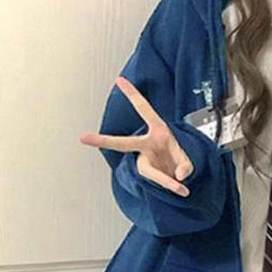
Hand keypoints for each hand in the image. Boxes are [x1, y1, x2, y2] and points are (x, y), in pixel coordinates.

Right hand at [79, 76, 193, 196]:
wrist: (179, 175)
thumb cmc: (180, 159)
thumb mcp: (189, 158)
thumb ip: (186, 165)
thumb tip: (178, 175)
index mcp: (158, 131)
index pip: (144, 110)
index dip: (132, 95)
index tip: (119, 80)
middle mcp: (147, 144)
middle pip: (123, 143)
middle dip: (104, 140)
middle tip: (82, 137)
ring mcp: (145, 160)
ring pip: (153, 173)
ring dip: (167, 181)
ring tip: (181, 189)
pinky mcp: (146, 174)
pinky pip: (160, 182)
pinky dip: (173, 187)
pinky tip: (182, 191)